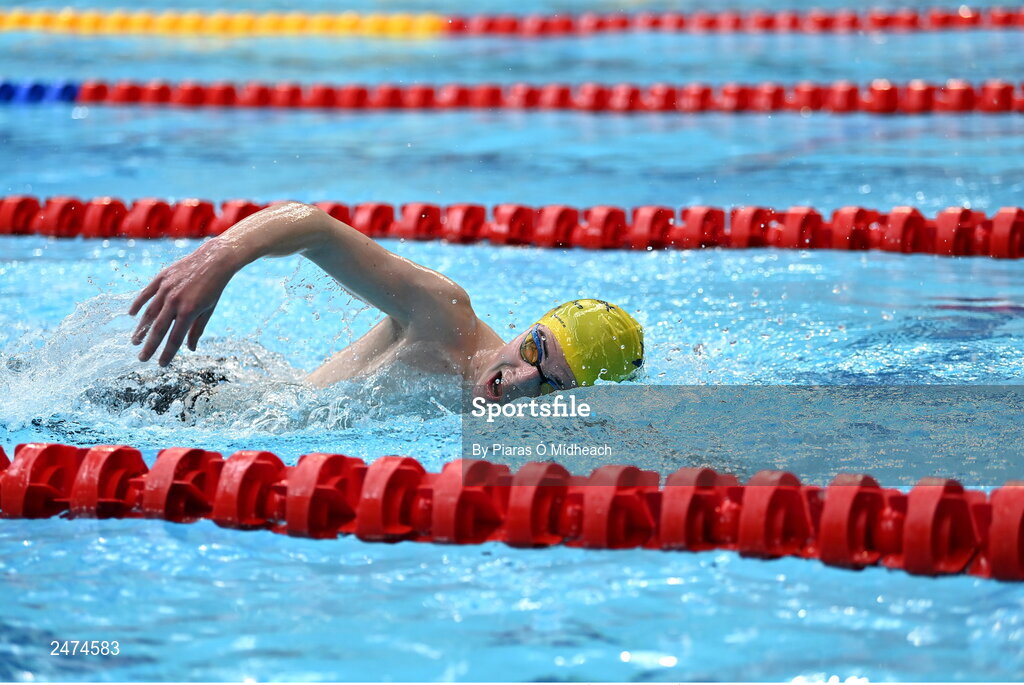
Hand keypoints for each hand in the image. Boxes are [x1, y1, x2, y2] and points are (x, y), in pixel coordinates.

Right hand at [129, 240, 236, 365]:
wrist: (214, 260)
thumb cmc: (214, 288)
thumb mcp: (208, 310)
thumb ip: (197, 330)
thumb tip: (190, 349)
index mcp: (189, 311)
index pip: (175, 338)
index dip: (167, 353)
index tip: (160, 364)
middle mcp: (175, 301)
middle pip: (158, 329)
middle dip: (149, 346)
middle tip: (141, 359)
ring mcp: (166, 288)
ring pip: (149, 313)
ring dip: (141, 329)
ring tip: (135, 341)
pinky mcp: (161, 278)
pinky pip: (146, 294)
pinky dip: (138, 304)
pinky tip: (131, 315)